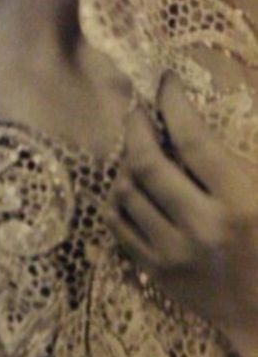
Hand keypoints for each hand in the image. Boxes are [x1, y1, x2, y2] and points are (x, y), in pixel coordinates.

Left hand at [107, 75, 257, 356]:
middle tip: (138, 111)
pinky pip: (118, 226)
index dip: (173, 103)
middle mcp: (202, 226)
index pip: (193, 139)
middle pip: (147, 164)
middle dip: (136, 127)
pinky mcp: (157, 274)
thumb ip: (231, 159)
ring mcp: (174, 253)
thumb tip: (189, 116)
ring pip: (126, 192)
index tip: (165, 82)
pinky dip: (117, 200)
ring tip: (136, 150)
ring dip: (125, 163)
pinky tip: (128, 187)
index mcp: (239, 202)